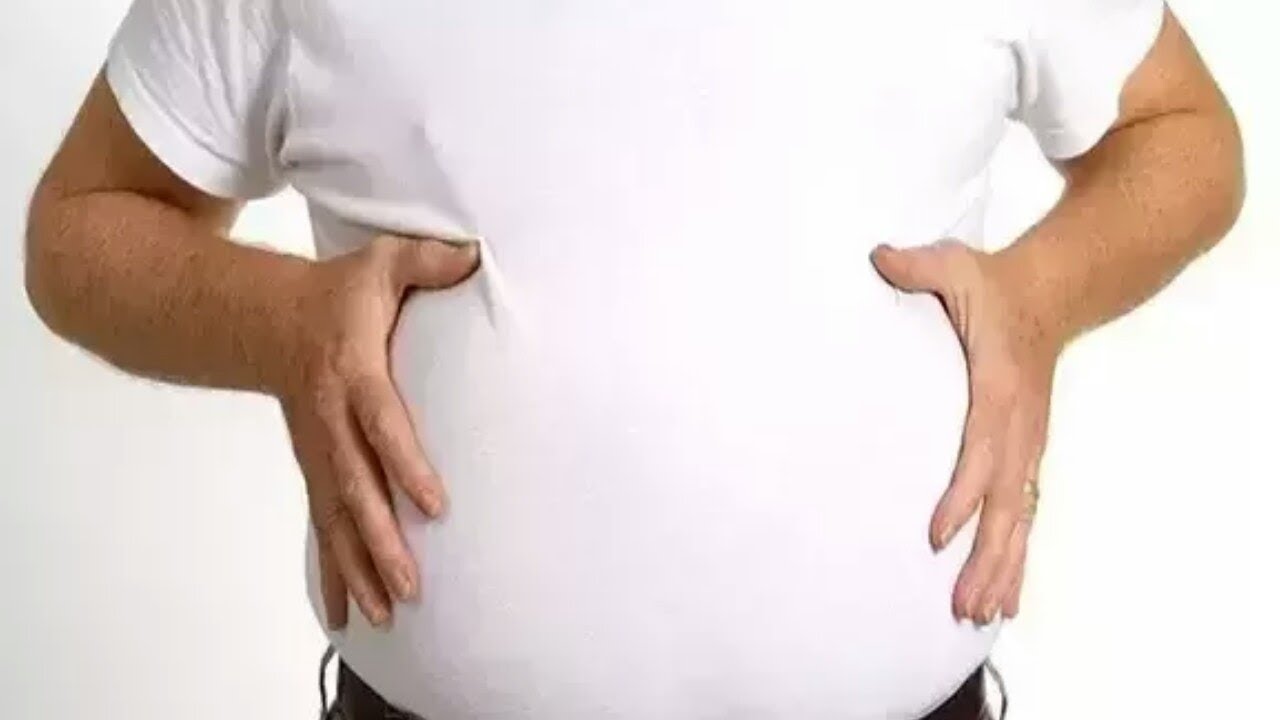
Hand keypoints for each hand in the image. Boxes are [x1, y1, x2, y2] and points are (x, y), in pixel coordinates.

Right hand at [276, 234, 478, 628]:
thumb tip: (475, 255)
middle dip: (381, 540)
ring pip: (335, 518)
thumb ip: (427, 260)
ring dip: (359, 569)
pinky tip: (347, 615)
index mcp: (352, 373)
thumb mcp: (380, 264)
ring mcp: (318, 451)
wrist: (267, 320)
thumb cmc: (339, 294)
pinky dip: (333, 571)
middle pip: (356, 489)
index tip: (434, 505)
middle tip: (412, 586)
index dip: (406, 465)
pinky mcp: (315, 469)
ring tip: (387, 617)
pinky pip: (322, 525)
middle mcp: (330, 421)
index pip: (382, 425)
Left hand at [870, 240, 1062, 624]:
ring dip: (1003, 568)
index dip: (963, 494)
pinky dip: (1018, 555)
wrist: (1053, 292)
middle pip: (1006, 501)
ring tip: (981, 616)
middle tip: (962, 605)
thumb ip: (916, 266)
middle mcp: (1020, 424)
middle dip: (987, 556)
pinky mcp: (1028, 452)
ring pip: (1020, 516)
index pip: (981, 449)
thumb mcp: (955, 266)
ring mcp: (1029, 443)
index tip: (938, 535)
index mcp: (1000, 385)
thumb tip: (877, 258)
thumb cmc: (992, 285)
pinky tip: (1006, 598)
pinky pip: (1025, 511)